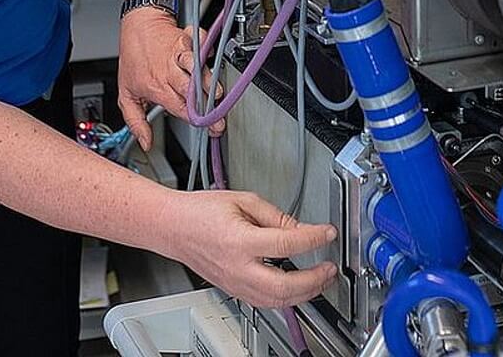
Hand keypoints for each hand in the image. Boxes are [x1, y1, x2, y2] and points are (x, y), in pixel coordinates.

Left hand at [117, 9, 221, 147]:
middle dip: (206, 106)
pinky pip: (201, 44)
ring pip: (196, 68)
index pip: (179, 108)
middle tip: (218, 118)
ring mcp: (179, 55)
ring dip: (208, 81)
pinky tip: (210, 57)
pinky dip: (208, 49)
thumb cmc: (134, 59)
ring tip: (217, 93)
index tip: (209, 128)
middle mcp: (169, 72)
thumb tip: (146, 143)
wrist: (138, 27)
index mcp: (156, 87)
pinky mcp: (188, 39)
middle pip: (190, 91)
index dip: (195, 119)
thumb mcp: (126, 94)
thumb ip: (136, 122)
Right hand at [160, 190, 339, 307]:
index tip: (328, 233)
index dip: (314, 238)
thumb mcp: (243, 200)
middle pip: (284, 286)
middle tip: (330, 268)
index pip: (287, 243)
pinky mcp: (233, 290)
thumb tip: (301, 229)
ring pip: (276, 301)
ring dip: (304, 294)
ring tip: (321, 280)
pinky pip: (264, 302)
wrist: (172, 227)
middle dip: (314, 280)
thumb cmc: (201, 211)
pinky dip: (285, 299)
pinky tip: (297, 289)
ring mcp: (234, 283)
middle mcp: (237, 267)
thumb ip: (275, 216)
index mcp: (240, 240)